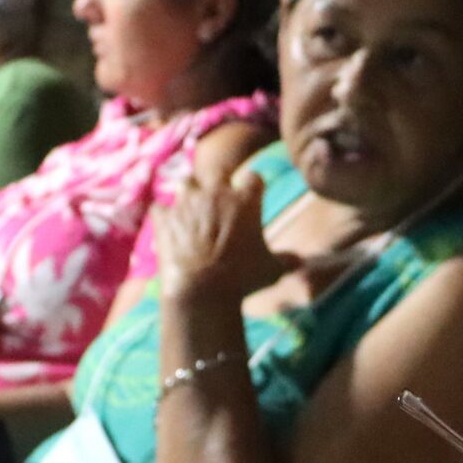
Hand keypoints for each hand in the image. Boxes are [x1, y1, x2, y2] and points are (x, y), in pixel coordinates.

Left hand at [152, 159, 281, 305]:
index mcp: (245, 199)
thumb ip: (287, 260)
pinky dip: (163, 216)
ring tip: (191, 207)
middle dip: (219, 180)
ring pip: (187, 182)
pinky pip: (160, 208)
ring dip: (190, 192)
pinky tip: (167, 226)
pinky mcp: (163, 218)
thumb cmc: (242, 279)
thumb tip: (302, 262)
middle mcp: (216, 192)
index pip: (254, 178)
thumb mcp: (271, 270)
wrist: (202, 291)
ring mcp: (186, 203)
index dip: (253, 187)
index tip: (252, 198)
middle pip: (219, 170)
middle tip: (219, 197)